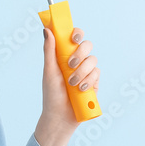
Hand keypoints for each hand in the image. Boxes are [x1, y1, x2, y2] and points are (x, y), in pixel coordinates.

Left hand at [35, 26, 99, 145]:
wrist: (60, 116)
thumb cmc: (52, 94)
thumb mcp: (49, 71)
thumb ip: (49, 50)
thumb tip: (47, 30)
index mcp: (65, 55)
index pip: (75, 37)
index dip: (77, 34)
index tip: (73, 38)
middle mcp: (78, 61)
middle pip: (87, 46)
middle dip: (80, 54)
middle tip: (71, 64)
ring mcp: (87, 71)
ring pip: (93, 60)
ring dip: (82, 71)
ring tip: (72, 84)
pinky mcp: (95, 82)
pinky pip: (97, 74)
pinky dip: (88, 81)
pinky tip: (81, 89)